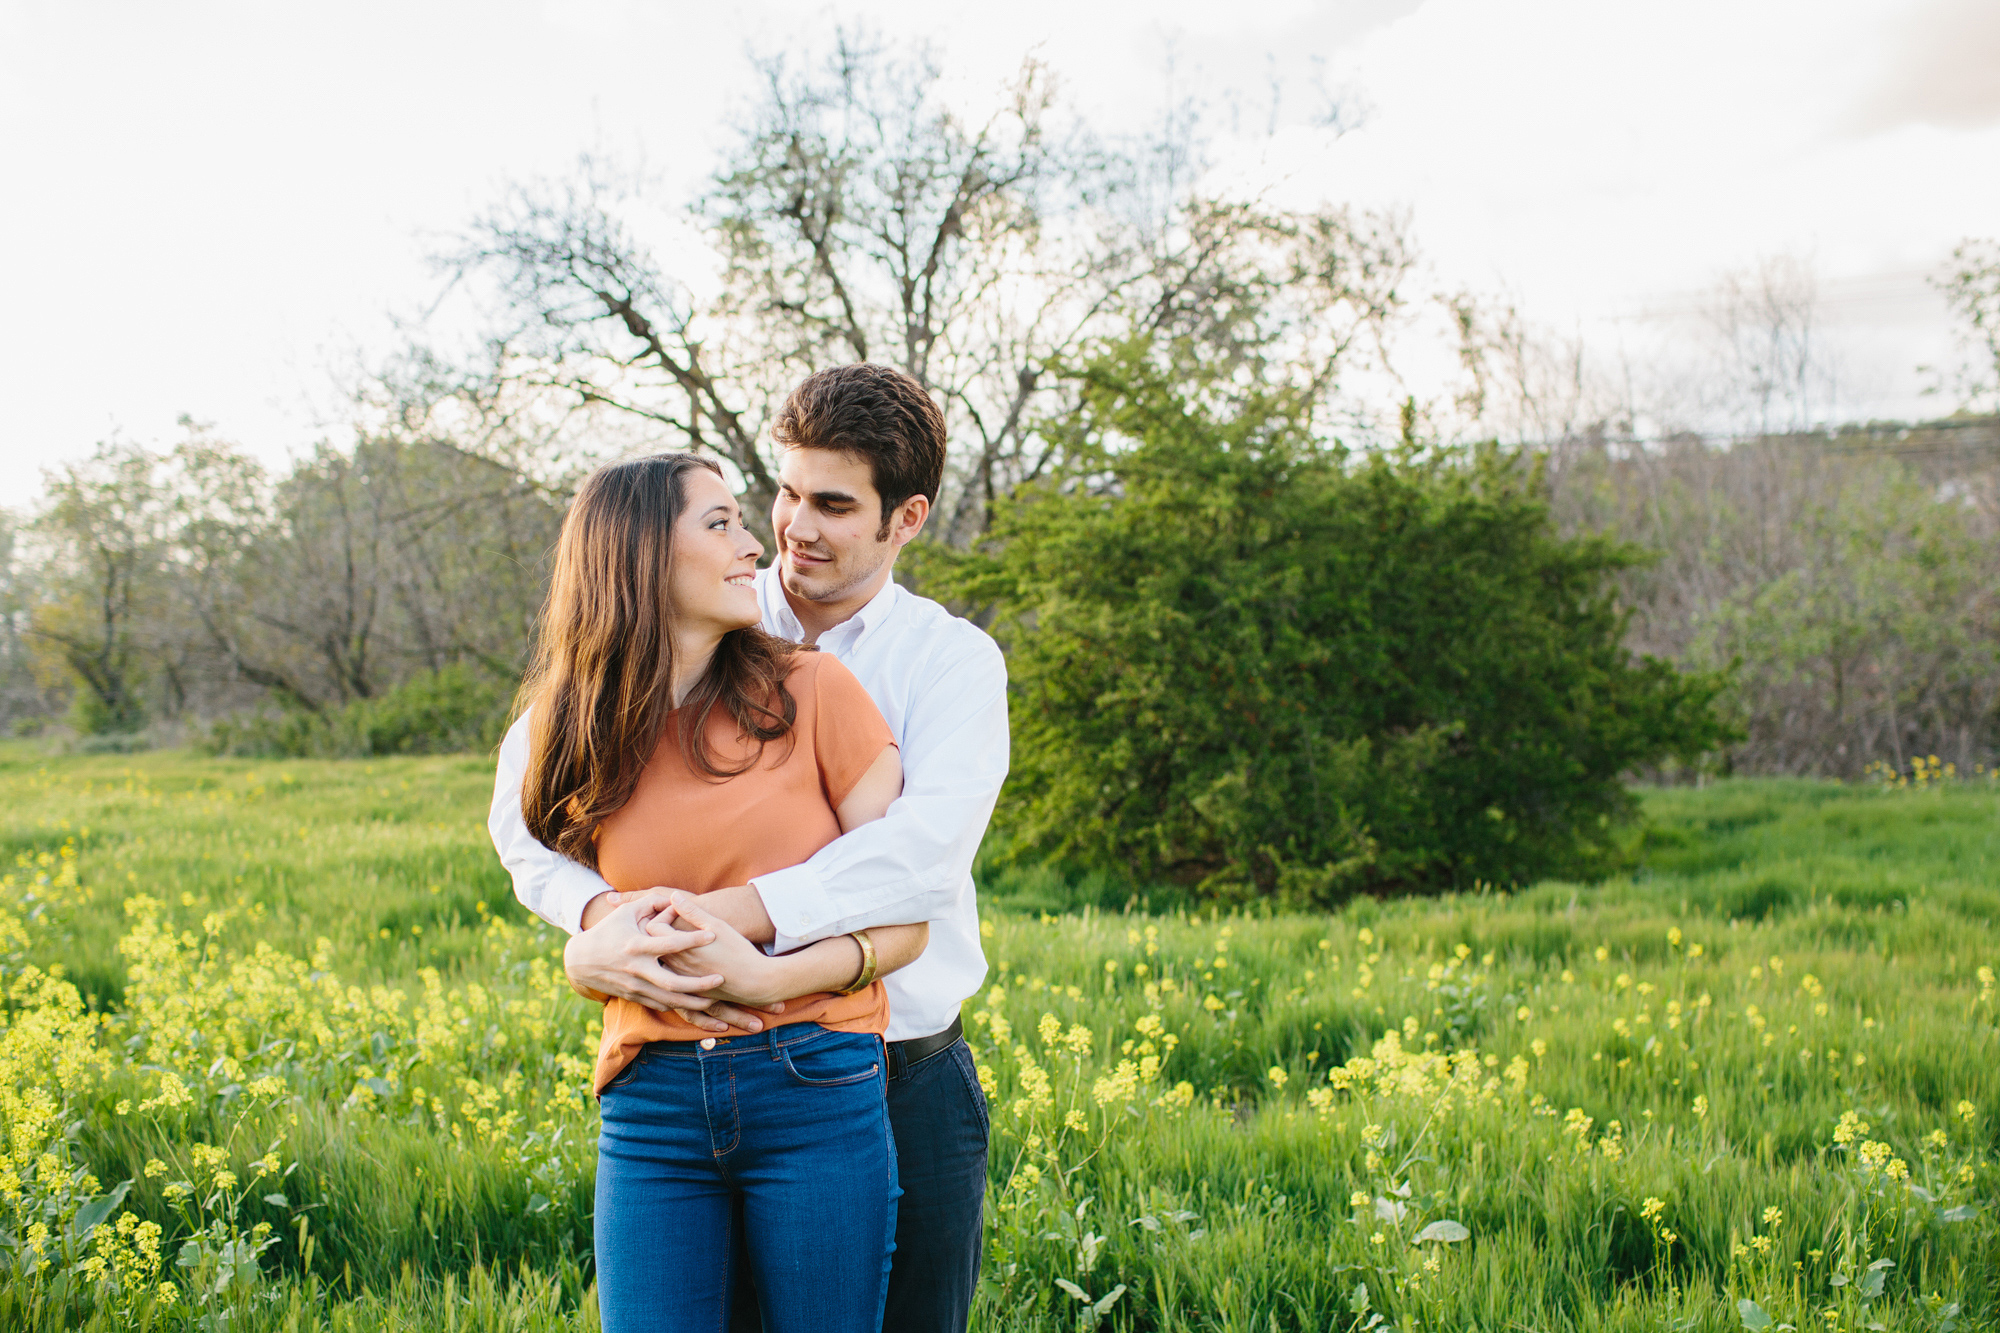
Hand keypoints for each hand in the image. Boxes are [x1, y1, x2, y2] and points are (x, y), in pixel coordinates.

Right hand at [563, 893, 743, 1032]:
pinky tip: (695, 1005)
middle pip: (672, 982)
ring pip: (668, 1001)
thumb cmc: (608, 931)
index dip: (692, 939)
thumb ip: (652, 902)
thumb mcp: (626, 912)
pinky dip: (678, 1007)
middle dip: (698, 984)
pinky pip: (660, 1005)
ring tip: (713, 999)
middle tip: (720, 978)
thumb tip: (675, 898)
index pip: (669, 944)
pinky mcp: (634, 997)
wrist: (581, 961)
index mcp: (636, 946)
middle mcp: (636, 969)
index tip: (713, 934)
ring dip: (692, 1003)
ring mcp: (635, 986)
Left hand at [659, 891, 796, 1009]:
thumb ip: (692, 911)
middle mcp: (675, 965)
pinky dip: (676, 964)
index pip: (653, 927)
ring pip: (662, 960)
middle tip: (680, 923)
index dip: (664, 915)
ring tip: (686, 940)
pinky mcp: (687, 990)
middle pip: (654, 944)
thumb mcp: (716, 926)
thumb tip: (673, 896)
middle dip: (663, 931)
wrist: (753, 982)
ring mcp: (680, 979)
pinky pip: (672, 975)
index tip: (680, 912)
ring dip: (668, 948)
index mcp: (679, 947)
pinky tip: (693, 957)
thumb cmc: (737, 951)